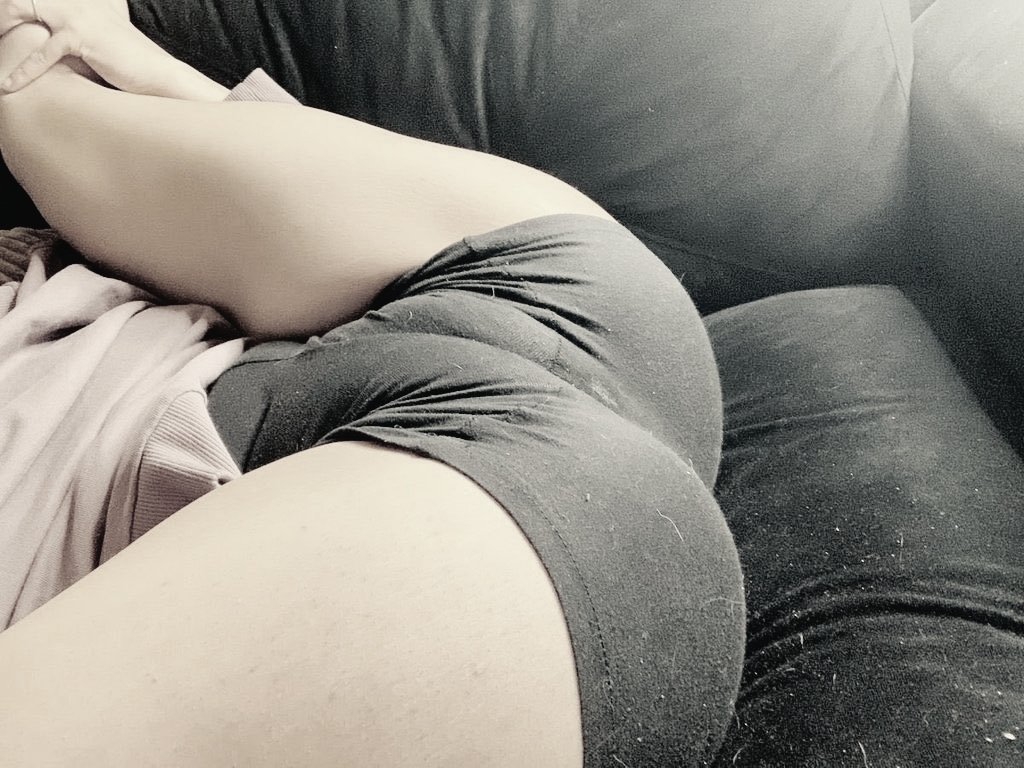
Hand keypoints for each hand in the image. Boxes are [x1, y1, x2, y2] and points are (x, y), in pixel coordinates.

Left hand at [0, 0, 186, 95]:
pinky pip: (42, 51)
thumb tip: (50, 37)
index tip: (3, 27)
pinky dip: (23, 71)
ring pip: (19, 7)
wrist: (158, 75)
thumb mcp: (99, 32)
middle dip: (0, 16)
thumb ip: (72, 25)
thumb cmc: (129, 61)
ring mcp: (77, 13)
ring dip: (0, 31)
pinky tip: (9, 85)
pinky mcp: (81, 36)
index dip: (11, 10)